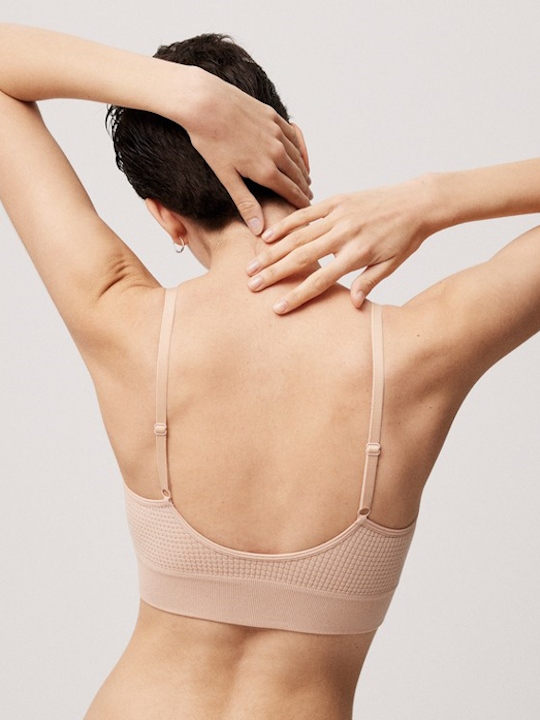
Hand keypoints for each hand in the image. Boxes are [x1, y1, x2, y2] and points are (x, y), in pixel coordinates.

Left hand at [181, 68, 311, 234]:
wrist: (205, 103)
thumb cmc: (210, 141)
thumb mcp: (227, 177)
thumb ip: (246, 203)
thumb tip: (259, 230)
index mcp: (266, 171)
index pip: (291, 192)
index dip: (300, 203)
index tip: (307, 212)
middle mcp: (277, 152)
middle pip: (298, 176)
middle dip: (304, 189)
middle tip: (309, 200)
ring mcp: (277, 133)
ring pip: (297, 157)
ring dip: (303, 171)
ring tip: (305, 181)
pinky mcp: (273, 118)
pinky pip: (293, 137)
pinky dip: (299, 150)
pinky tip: (298, 155)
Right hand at [246, 177, 435, 312]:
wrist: (418, 202)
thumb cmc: (406, 237)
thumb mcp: (391, 265)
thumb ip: (369, 282)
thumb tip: (354, 306)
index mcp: (358, 254)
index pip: (321, 280)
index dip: (298, 295)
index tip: (278, 308)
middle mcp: (345, 234)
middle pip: (302, 257)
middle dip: (274, 273)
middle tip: (251, 285)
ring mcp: (339, 215)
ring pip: (298, 235)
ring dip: (273, 251)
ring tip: (252, 264)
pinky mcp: (337, 201)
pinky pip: (306, 213)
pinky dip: (286, 224)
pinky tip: (267, 236)